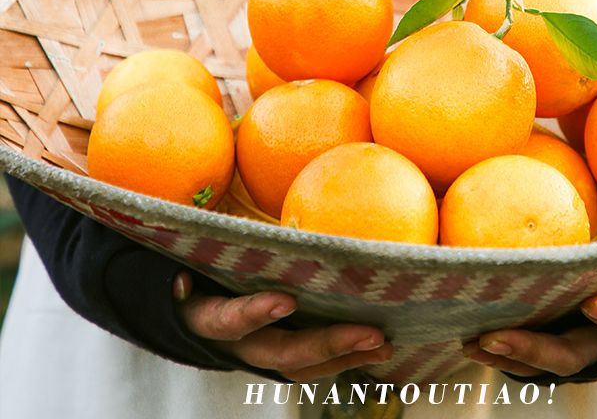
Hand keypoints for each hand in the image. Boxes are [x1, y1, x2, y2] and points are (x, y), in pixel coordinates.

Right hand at [173, 272, 392, 381]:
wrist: (188, 309)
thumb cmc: (193, 268)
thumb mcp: (187, 261)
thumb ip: (196, 261)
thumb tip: (180, 283)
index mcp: (207, 318)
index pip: (230, 320)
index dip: (256, 313)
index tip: (287, 301)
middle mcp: (236, 346)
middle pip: (282, 353)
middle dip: (328, 344)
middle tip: (371, 332)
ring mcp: (259, 354)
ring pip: (303, 367)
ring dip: (347, 357)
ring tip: (384, 345)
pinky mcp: (281, 355)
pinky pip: (314, 366)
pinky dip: (345, 359)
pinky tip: (377, 350)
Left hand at [463, 292, 596, 377]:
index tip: (594, 304)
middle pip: (571, 354)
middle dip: (533, 348)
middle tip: (494, 337)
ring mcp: (577, 347)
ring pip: (543, 363)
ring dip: (506, 355)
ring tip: (471, 343)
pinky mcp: (554, 346)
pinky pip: (527, 358)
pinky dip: (500, 351)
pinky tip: (470, 340)